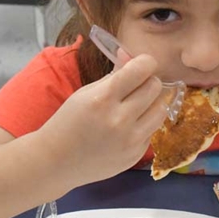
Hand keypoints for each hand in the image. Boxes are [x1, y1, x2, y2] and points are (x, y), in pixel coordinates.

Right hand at [39, 54, 167, 190]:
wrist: (56, 162)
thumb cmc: (67, 122)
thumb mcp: (85, 93)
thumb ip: (113, 74)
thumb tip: (130, 55)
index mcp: (103, 99)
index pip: (141, 70)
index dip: (145, 62)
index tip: (141, 64)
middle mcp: (119, 119)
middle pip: (155, 87)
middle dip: (148, 81)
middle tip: (136, 85)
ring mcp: (130, 140)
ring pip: (162, 109)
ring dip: (152, 102)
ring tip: (137, 105)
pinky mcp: (136, 155)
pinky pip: (153, 129)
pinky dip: (145, 123)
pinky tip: (128, 126)